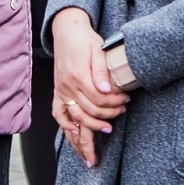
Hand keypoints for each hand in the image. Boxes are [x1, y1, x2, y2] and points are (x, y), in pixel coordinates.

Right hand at [51, 8, 129, 168]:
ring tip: (93, 153)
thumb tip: (106, 90)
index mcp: (78, 76)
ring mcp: (61, 91)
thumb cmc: (85, 40)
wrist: (67, 31)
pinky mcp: (58, 93)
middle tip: (118, 117)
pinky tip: (75, 138)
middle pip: (86, 113)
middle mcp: (67, 87)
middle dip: (104, 119)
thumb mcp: (98, 50)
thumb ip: (101, 71)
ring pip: (72, 120)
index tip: (125, 103)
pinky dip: (67, 128)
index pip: (97, 100)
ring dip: (83, 137)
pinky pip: (59, 115)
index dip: (113, 105)